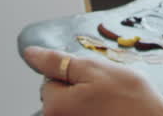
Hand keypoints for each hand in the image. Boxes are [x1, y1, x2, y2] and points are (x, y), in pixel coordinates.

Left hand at [23, 46, 162, 115]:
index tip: (93, 79)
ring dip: (90, 102)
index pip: (50, 79)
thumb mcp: (94, 69)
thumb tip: (30, 54)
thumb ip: (57, 61)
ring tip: (112, 104)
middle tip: (105, 91)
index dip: (73, 74)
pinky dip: (97, 112)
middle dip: (80, 89)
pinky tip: (112, 113)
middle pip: (60, 96)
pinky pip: (86, 114)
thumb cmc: (131, 100)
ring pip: (75, 106)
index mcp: (54, 107)